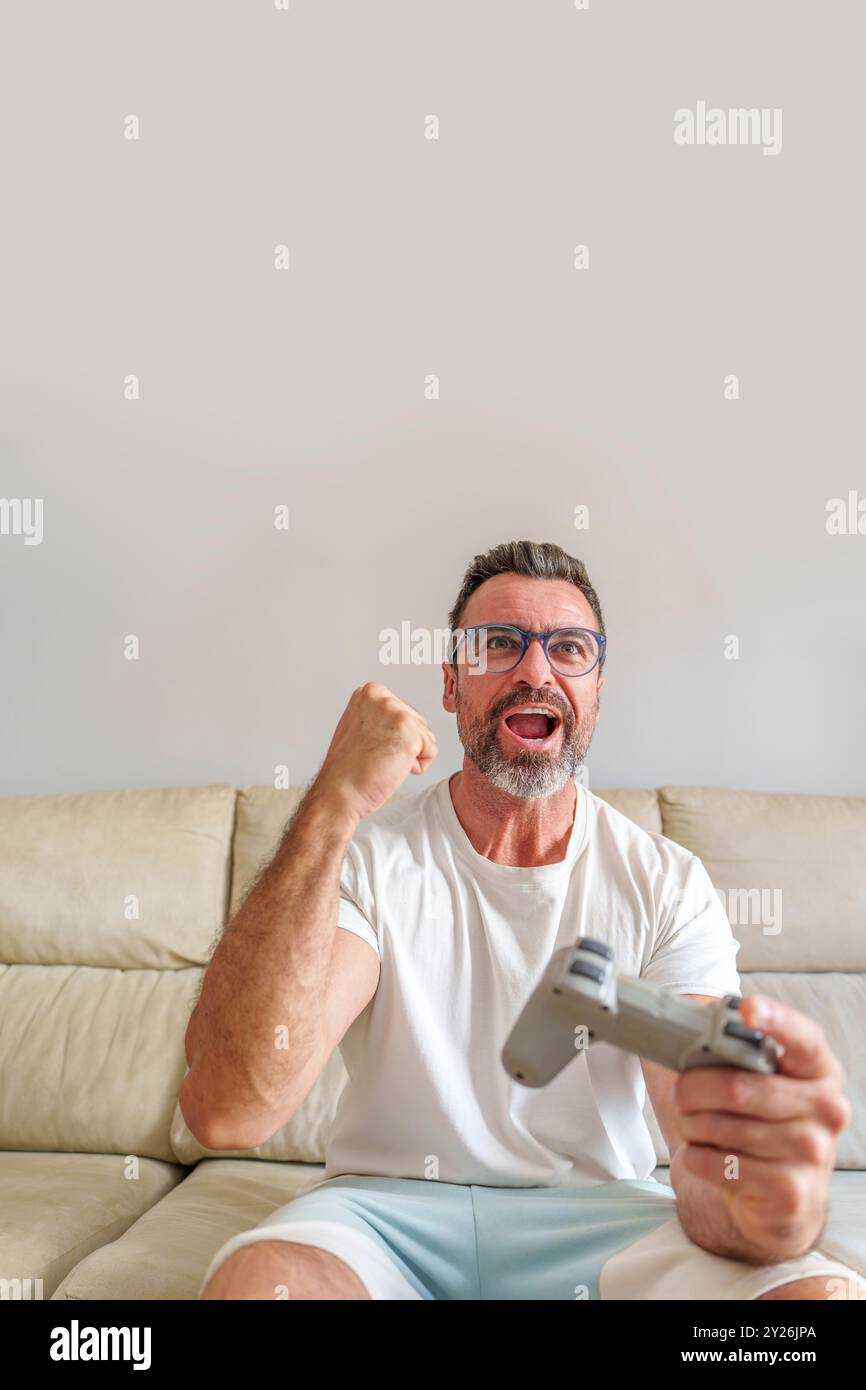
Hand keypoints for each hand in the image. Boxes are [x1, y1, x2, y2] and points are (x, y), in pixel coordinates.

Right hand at [313, 681, 437, 823]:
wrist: (340, 791)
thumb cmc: (348, 768)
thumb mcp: (359, 727)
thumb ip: (380, 717)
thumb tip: (398, 721)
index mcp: (369, 693)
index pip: (403, 712)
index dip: (392, 737)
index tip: (370, 745)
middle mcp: (382, 698)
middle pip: (418, 722)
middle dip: (404, 744)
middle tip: (377, 756)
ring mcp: (396, 713)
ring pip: (426, 736)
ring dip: (410, 755)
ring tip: (383, 761)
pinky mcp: (409, 732)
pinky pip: (431, 751)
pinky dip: (417, 766)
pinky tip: (392, 767)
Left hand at [674, 995, 851, 1257]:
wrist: (775, 1200)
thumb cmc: (759, 1124)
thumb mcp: (757, 1083)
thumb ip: (737, 1052)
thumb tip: (697, 1027)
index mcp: (819, 1070)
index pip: (803, 1038)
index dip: (776, 1020)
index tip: (749, 1008)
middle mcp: (827, 1109)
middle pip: (736, 1087)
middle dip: (693, 1090)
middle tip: (683, 1094)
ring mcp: (814, 1153)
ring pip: (720, 1126)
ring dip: (692, 1126)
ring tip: (698, 1127)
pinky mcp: (791, 1191)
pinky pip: (718, 1163)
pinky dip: (697, 1157)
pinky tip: (710, 1156)